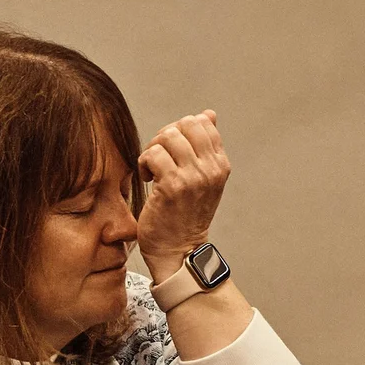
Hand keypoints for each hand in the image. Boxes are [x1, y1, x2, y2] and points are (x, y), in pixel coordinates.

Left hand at [136, 110, 230, 280]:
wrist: (177, 250)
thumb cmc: (184, 215)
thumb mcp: (203, 178)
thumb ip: (204, 147)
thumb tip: (209, 114)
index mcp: (220, 165)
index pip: (203, 123)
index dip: (181, 130)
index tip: (172, 151)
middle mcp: (211, 169)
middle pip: (186, 124)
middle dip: (166, 135)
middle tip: (158, 158)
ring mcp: (193, 177)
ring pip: (168, 136)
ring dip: (153, 149)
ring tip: (152, 169)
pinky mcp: (173, 186)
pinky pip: (153, 154)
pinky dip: (145, 163)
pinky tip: (148, 179)